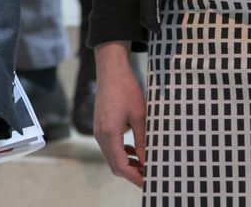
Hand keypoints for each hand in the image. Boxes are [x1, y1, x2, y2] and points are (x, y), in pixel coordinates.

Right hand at [93, 41, 145, 187]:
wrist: (111, 70)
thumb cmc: (126, 90)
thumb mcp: (140, 117)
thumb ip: (144, 142)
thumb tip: (150, 163)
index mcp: (108, 134)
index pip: (121, 166)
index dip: (136, 177)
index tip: (152, 181)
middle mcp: (100, 135)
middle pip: (115, 166)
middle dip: (133, 174)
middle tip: (152, 176)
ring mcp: (98, 131)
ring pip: (112, 158)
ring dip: (128, 164)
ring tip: (147, 165)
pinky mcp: (101, 126)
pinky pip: (111, 148)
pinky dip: (123, 154)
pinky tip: (136, 150)